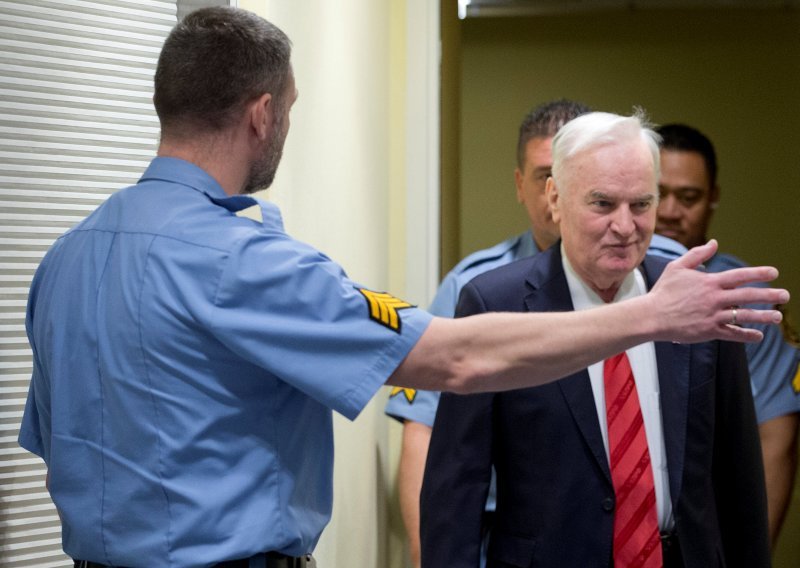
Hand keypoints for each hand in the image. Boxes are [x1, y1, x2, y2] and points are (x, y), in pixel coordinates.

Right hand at [648, 239, 788, 342]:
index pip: (739, 276)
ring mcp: (713, 316)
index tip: (774, 273)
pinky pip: (732, 334)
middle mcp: (714, 298)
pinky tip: (758, 336)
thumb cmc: (663, 291)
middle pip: (747, 296)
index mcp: (709, 282)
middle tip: (785, 295)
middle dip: (769, 295)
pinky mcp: (709, 331)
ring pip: (743, 316)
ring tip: (777, 317)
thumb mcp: (677, 267)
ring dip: (763, 316)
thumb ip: (698, 254)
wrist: (652, 316)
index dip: (758, 274)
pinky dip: (746, 335)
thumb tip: (714, 243)